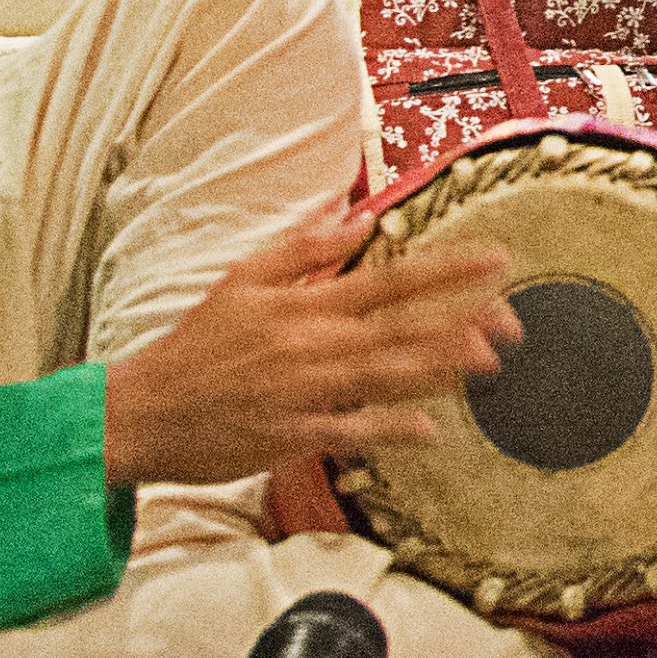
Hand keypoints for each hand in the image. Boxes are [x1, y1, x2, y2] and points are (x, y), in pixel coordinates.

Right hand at [100, 200, 520, 486]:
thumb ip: (305, 249)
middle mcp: (313, 345)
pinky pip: (349, 432)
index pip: (390, 280)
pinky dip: (386, 430)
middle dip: (460, 323)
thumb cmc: (196, 345)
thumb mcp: (243, 279)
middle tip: (513, 319)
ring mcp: (304, 392)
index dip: (446, 269)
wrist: (143, 410)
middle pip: (400, 330)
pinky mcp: (292, 436)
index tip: (495, 260)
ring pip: (384, 378)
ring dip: (438, 369)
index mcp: (305, 305)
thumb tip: (360, 221)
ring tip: (488, 363)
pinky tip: (428, 430)